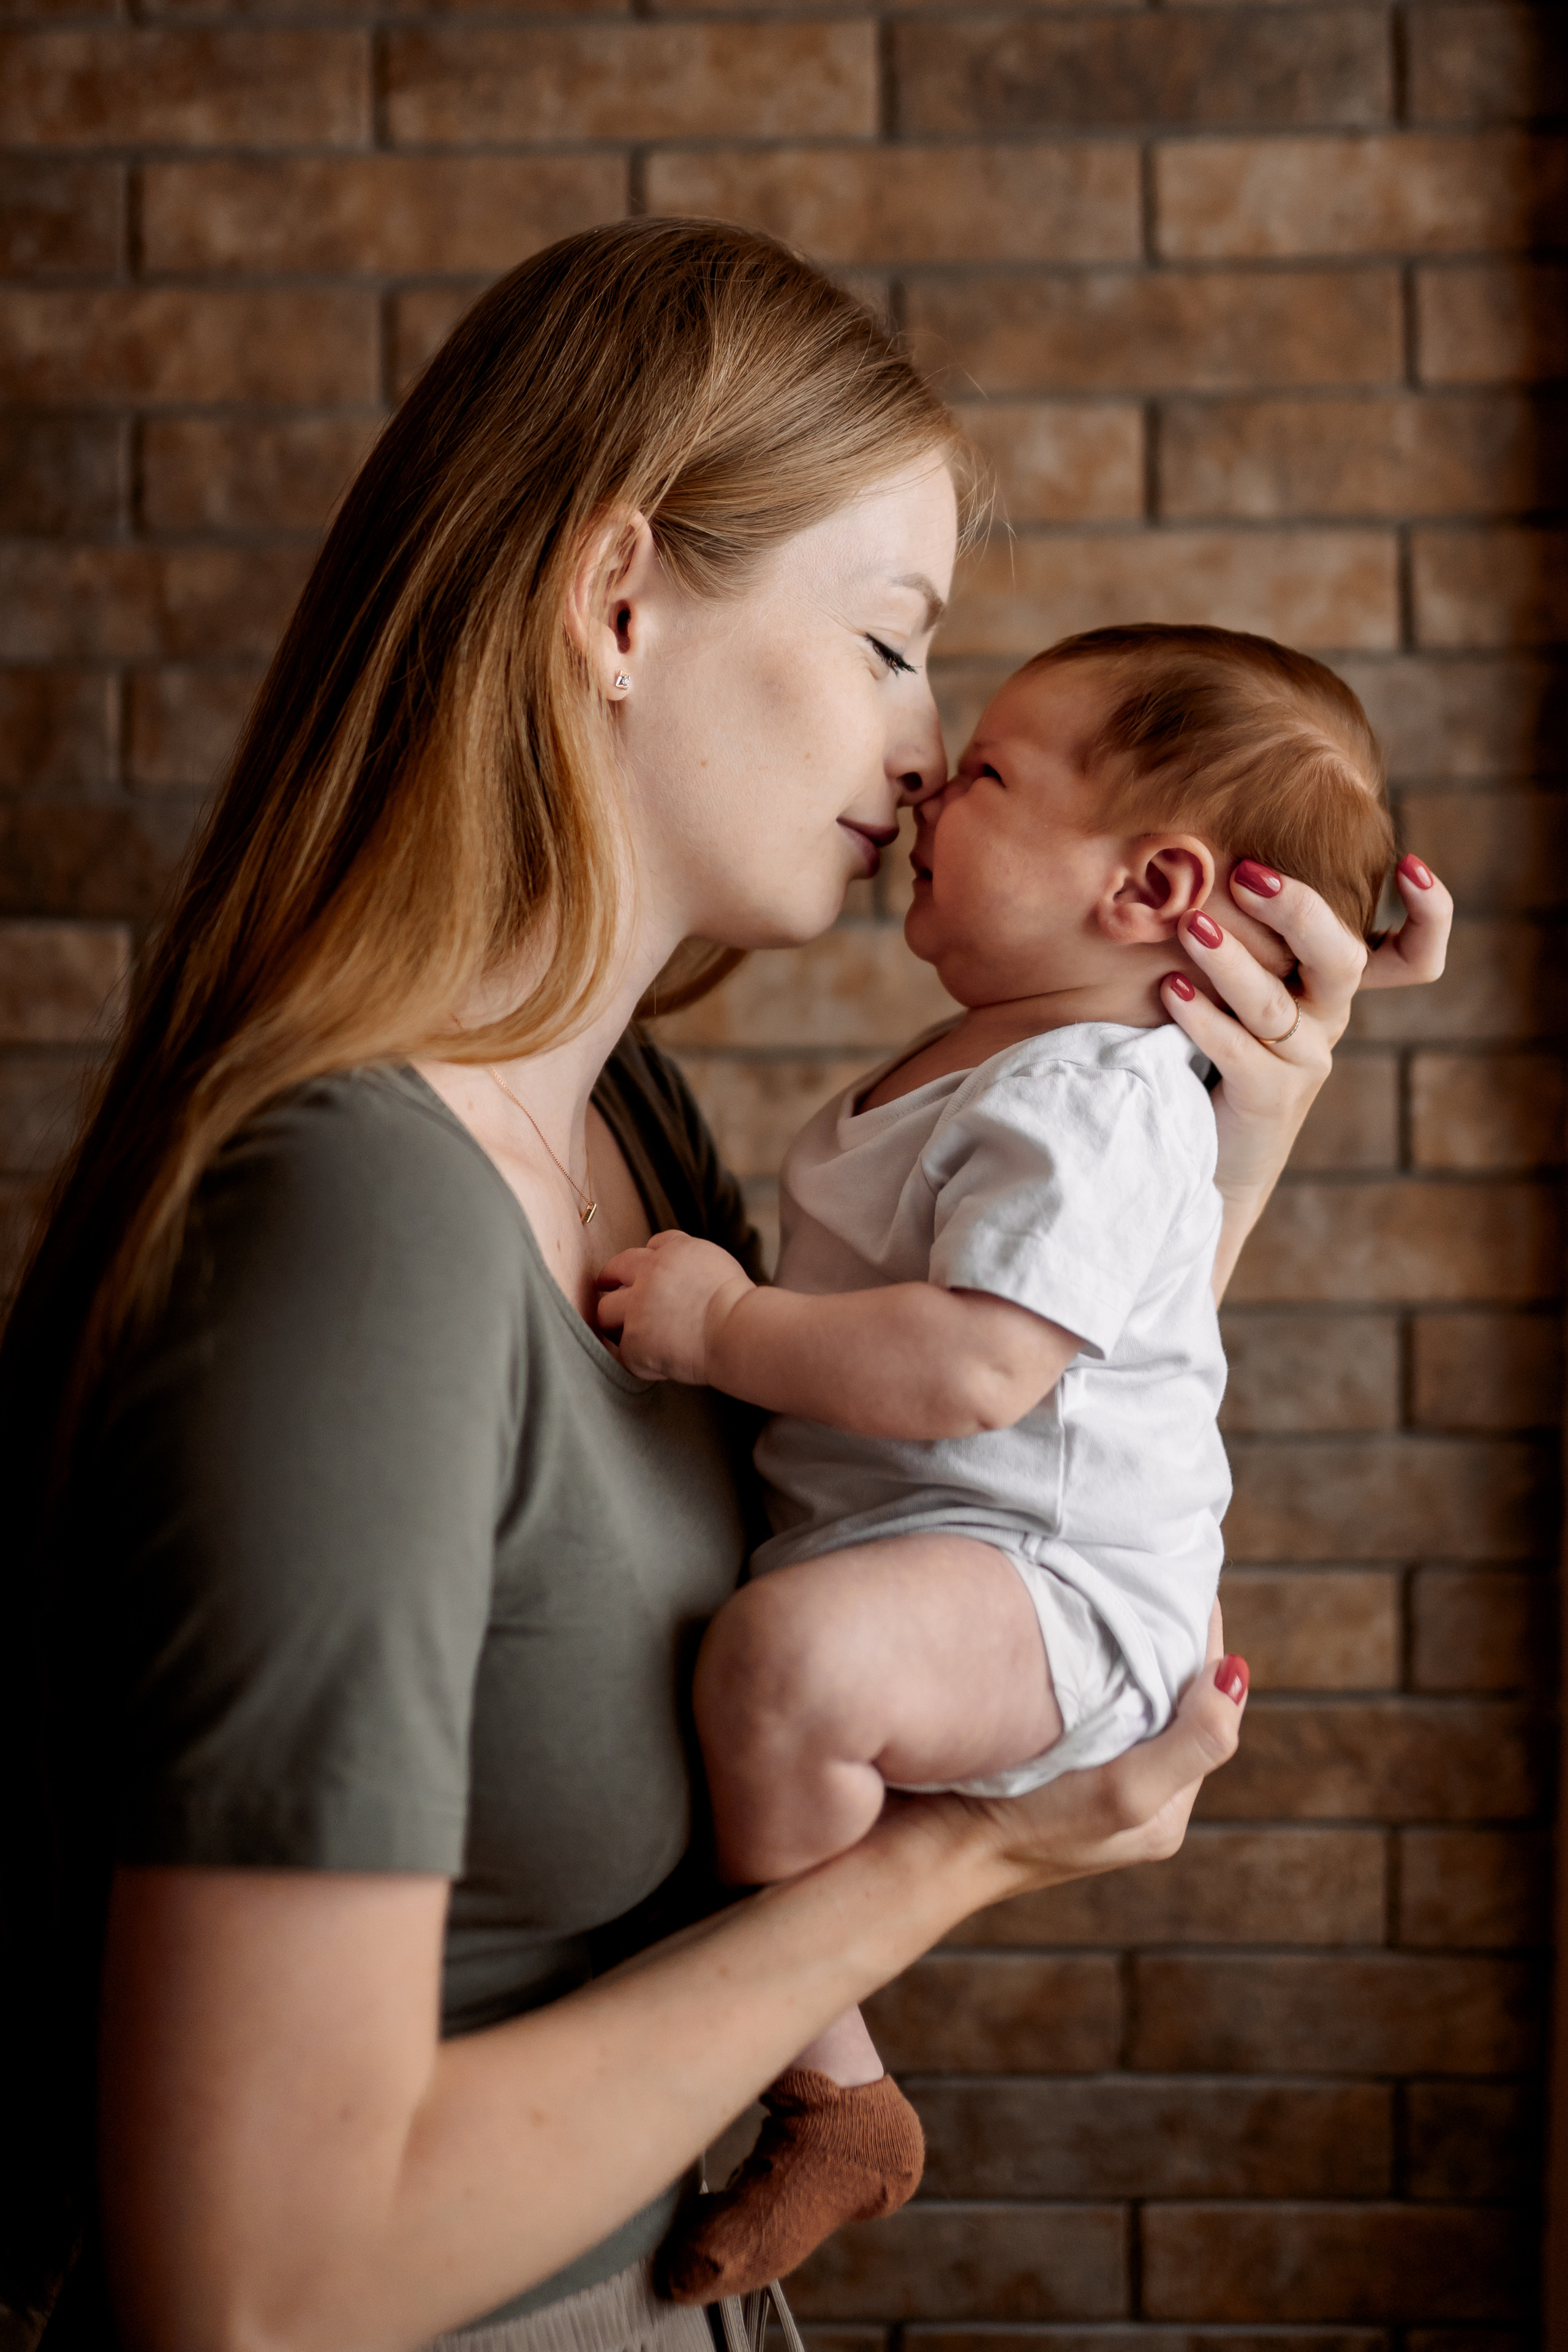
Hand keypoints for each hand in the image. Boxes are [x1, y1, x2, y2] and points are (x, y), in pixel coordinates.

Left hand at [595, 1229, 754, 1382]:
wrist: (737, 1332)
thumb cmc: (740, 1307)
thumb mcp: (718, 1265)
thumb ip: (691, 1265)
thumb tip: (681, 1275)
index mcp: (675, 1251)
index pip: (652, 1246)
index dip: (649, 1259)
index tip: (648, 1272)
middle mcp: (649, 1272)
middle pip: (615, 1269)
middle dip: (609, 1278)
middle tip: (607, 1286)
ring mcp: (636, 1307)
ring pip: (606, 1311)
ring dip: (616, 1322)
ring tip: (633, 1335)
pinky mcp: (633, 1341)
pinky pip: (623, 1353)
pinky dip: (639, 1360)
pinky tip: (659, 1365)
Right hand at [953, 1602, 1246, 1895]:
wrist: (928, 1853)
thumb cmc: (1026, 1828)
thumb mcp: (1124, 1791)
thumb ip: (1192, 1742)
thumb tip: (1238, 1673)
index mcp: (1168, 1805)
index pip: (1207, 1706)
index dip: (1202, 1643)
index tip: (1188, 1582)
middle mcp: (1138, 1791)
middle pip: (1170, 1699)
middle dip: (1165, 1641)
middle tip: (1152, 1574)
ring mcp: (1091, 1775)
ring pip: (1127, 1695)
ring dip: (1124, 1649)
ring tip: (1116, 1590)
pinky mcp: (1048, 1759)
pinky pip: (1086, 1700)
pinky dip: (1088, 1665)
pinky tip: (1072, 1633)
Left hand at [1160, 852, 1452, 1290]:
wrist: (1212, 1155)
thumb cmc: (1221, 1051)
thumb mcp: (1250, 989)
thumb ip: (1252, 939)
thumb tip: (1214, 861)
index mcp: (1335, 988)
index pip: (1415, 957)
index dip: (1432, 916)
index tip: (1410, 865)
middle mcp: (1330, 1020)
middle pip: (1341, 959)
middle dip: (1299, 910)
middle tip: (1247, 875)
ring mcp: (1303, 1062)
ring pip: (1274, 1003)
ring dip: (1229, 959)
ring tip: (1190, 924)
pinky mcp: (1267, 1098)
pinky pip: (1237, 1050)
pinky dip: (1202, 1016)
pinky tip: (1170, 988)